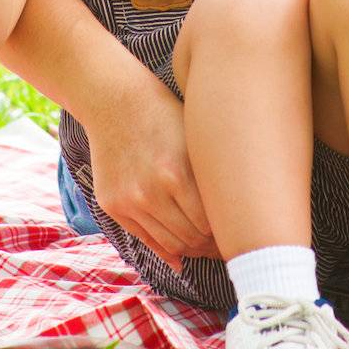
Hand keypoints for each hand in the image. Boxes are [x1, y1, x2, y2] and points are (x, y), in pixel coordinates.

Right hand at [86, 76, 218, 272]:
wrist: (114, 100)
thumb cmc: (165, 114)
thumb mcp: (194, 140)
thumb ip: (209, 178)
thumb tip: (227, 223)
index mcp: (177, 173)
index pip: (211, 225)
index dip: (226, 231)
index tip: (236, 229)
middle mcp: (151, 192)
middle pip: (191, 238)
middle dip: (210, 244)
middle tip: (223, 241)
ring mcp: (129, 201)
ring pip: (169, 244)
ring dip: (189, 247)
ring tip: (204, 242)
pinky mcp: (112, 205)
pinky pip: (144, 238)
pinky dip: (164, 247)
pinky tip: (180, 248)